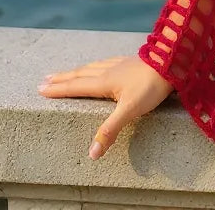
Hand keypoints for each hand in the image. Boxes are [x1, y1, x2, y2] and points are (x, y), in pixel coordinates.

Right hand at [37, 54, 175, 159]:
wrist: (174, 62)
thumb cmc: (151, 87)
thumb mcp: (130, 110)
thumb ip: (110, 130)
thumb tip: (91, 153)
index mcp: (104, 82)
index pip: (76, 87)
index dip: (58, 89)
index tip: (41, 89)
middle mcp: (108, 70)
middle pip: (80, 74)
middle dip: (62, 78)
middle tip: (44, 80)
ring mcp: (120, 64)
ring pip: (92, 66)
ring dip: (76, 71)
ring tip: (66, 73)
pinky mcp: (130, 61)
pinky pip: (105, 62)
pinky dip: (94, 64)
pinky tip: (99, 64)